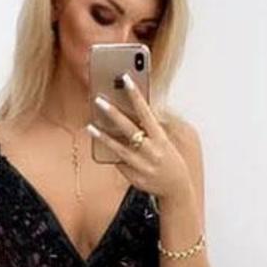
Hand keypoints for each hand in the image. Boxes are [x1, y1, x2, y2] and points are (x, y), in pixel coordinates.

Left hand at [88, 72, 193, 205]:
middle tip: (99, 100)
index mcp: (161, 138)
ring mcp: (142, 166)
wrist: (176, 188)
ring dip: (103, 137)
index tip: (126, 79)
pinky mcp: (134, 178)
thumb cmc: (168, 159)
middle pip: (129, 129)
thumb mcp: (164, 141)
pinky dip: (111, 154)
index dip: (135, 94)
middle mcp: (152, 151)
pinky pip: (119, 163)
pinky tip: (102, 145)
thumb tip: (129, 112)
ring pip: (118, 149)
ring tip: (90, 126)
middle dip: (113, 114)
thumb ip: (149, 128)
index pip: (146, 112)